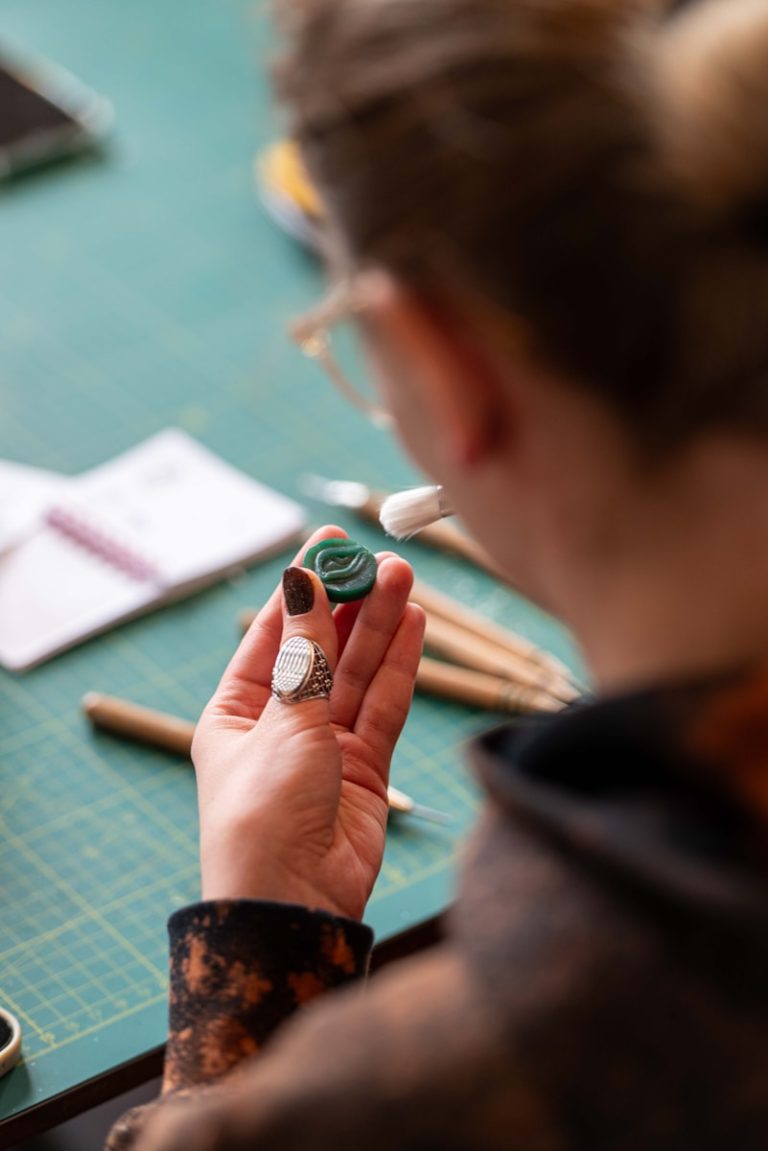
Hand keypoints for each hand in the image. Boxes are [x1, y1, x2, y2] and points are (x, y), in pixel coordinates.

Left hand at [192, 526, 424, 919]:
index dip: (303, 585)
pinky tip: (415, 626)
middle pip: (324, 648)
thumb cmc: (263, 813)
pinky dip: (401, 667)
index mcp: (238, 710)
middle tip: (383, 560)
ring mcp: (327, 744)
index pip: (275, 632)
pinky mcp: (366, 766)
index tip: (330, 543)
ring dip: (381, 627)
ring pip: (359, 672)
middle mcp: (282, 722)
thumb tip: (305, 582)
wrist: (292, 904)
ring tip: (405, 580)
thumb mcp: (281, 720)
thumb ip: (306, 653)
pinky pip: (385, 705)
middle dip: (352, 603)